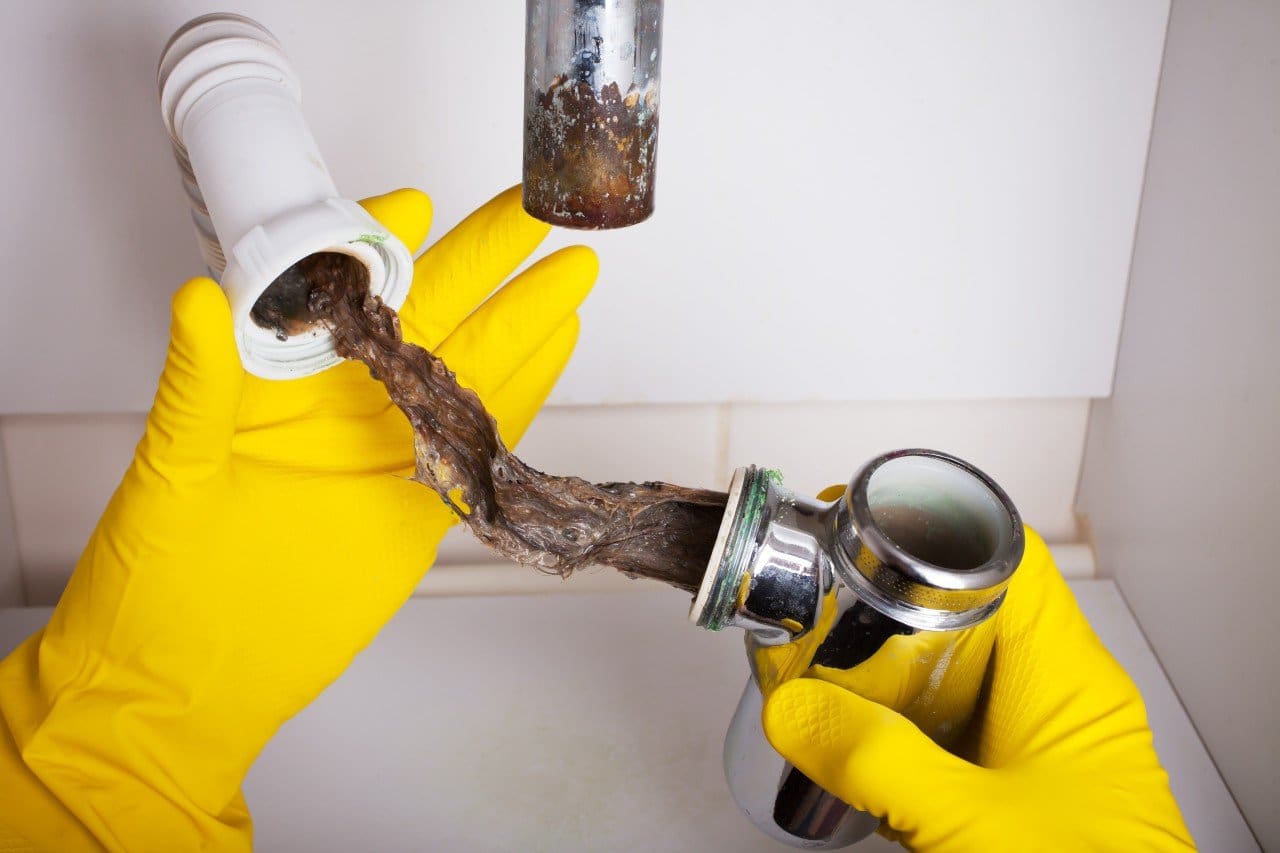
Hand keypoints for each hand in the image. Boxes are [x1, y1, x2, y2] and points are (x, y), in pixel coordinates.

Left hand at [0, 186, 596, 851]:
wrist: (198, 678)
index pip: (340, 288)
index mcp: (280, 378)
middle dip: (485, 260)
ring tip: (569, 273)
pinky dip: (526, 392)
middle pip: (427, 314)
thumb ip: (201, 381)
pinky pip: (483, 435)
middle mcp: (341, 403)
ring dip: (524, 318)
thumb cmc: (160, 576)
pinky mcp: (422, 501)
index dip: (382, 240)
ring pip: (470, 368)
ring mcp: (387, 449)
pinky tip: (557, 347)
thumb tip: (199, 296)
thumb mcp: (176, 466)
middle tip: (535, 214)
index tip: (417, 201)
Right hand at [761, 528, 1194, 850]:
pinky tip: (863, 739)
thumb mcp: (970, 824)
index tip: (863, 521)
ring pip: (963, 673)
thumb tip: (791, 708)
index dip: (939, 524)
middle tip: (824, 596)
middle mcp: (1063, 700)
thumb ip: (879, 765)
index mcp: (1068, 679)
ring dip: (897, 664)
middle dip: (895, 598)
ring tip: (825, 659)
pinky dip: (909, 723)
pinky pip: (959, 729)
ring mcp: (1045, 747)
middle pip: (976, 610)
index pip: (1011, 558)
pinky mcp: (1025, 789)